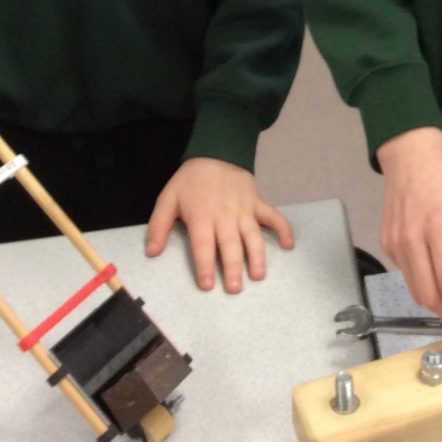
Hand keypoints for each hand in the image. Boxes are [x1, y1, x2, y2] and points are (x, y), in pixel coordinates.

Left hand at [145, 158, 293, 292]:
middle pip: (230, 245)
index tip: (208, 285)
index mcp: (201, 216)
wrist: (216, 152)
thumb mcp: (167, 199)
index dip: (205, 266)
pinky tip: (289, 245)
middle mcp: (224, 215)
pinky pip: (273, 216)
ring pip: (252, 235)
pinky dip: (283, 229)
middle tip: (235, 289)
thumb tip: (152, 252)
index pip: (203, 245)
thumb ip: (158, 226)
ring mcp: (244, 209)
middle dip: (232, 268)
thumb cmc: (190, 181)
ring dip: (257, 255)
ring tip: (258, 276)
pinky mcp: (258, 203)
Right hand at [376, 127, 441, 338]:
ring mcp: (396, 244)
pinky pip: (407, 276)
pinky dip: (425, 286)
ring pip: (415, 291)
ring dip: (438, 305)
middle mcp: (412, 240)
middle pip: (429, 295)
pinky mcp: (388, 244)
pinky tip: (441, 280)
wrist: (410, 153)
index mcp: (438, 229)